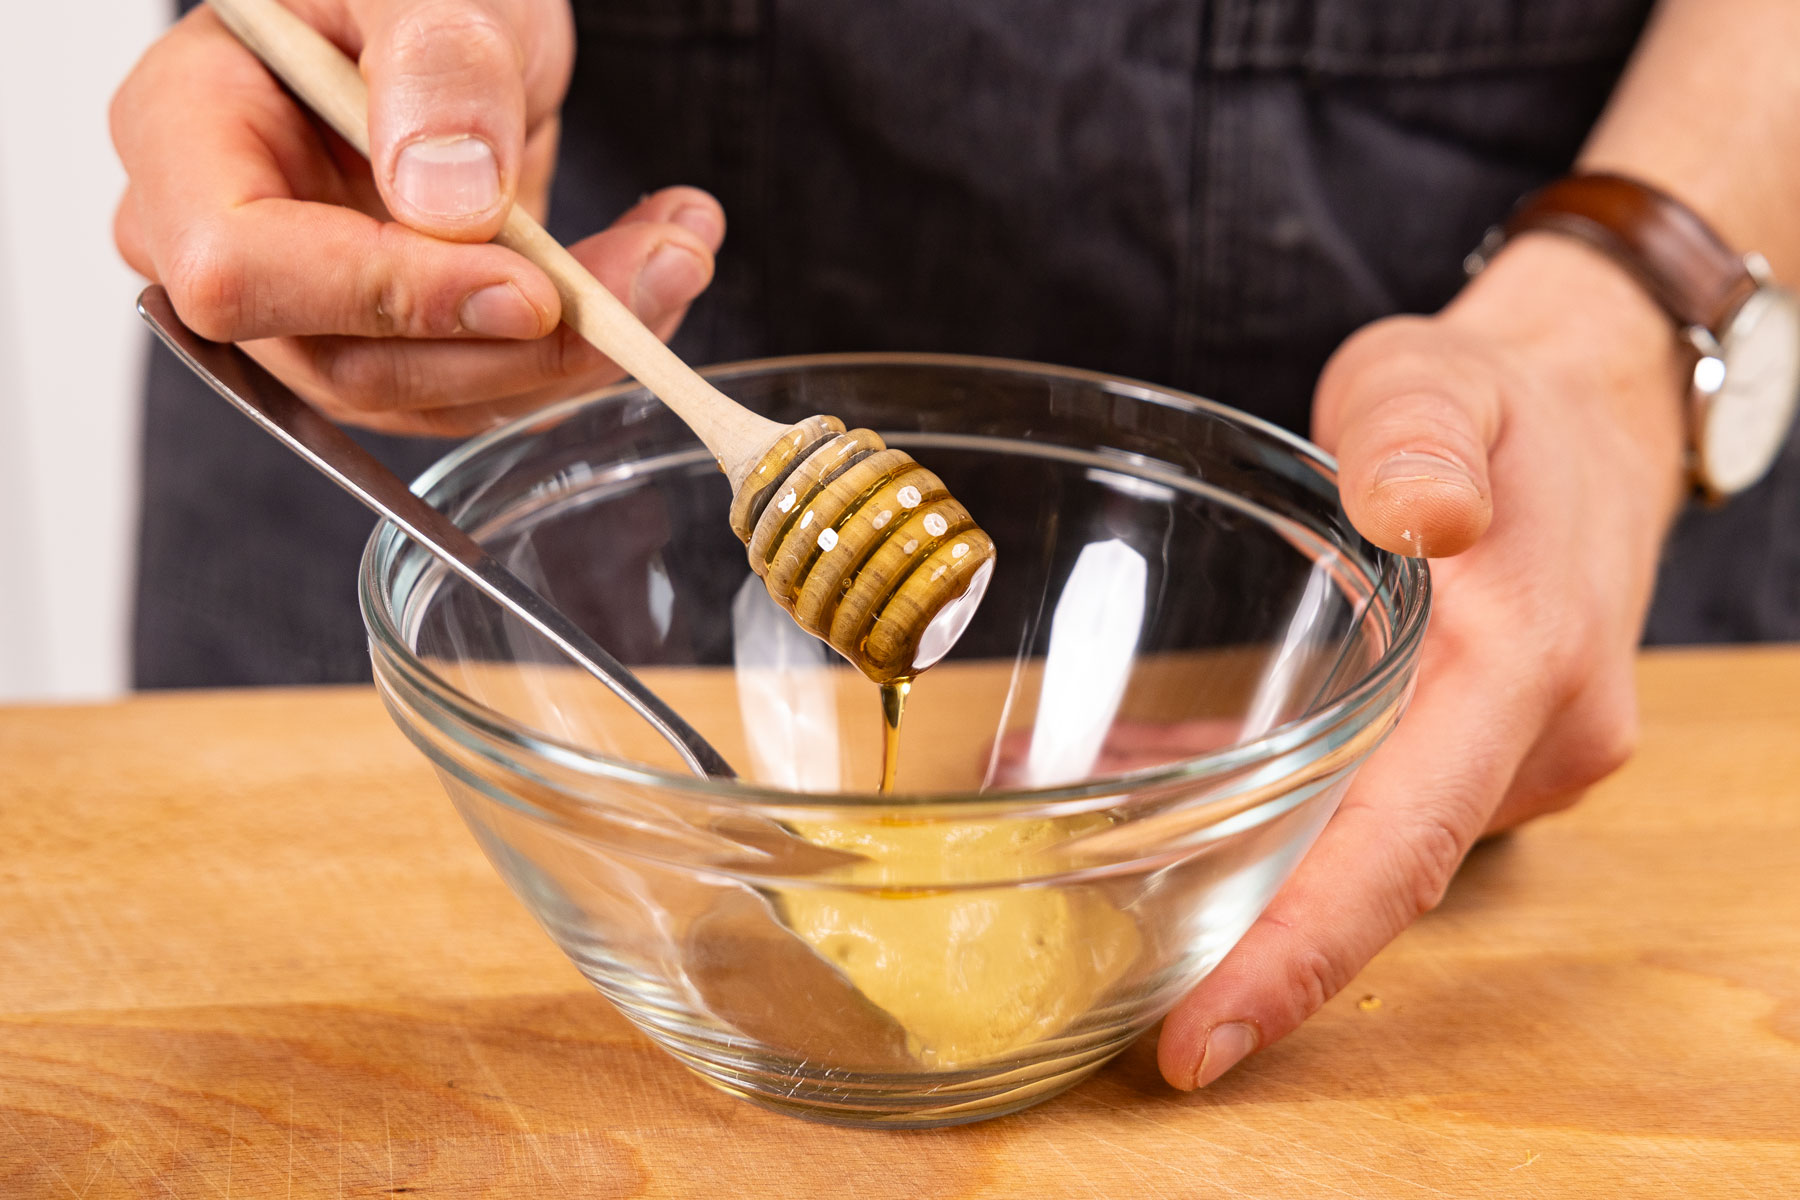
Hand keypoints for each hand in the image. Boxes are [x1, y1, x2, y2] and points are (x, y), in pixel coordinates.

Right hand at [111, 0, 724, 435]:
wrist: (453, 4)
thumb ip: (435, 67)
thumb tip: (449, 200)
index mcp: (186, 133)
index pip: (243, 268)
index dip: (387, 297)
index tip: (530, 289)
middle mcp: (228, 239)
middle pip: (349, 361)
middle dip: (522, 342)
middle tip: (657, 274)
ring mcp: (309, 303)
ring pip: (432, 394)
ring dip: (573, 353)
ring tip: (675, 257)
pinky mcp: (394, 336)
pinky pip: (480, 383)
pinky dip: (578, 348)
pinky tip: (649, 272)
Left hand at [1157, 233, 1690, 1088]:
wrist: (1594, 418)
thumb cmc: (1498, 400)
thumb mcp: (1441, 376)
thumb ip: (1421, 434)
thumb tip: (1422, 513)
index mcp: (1523, 665)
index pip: (1401, 847)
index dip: (1298, 957)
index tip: (1202, 1042)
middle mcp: (1535, 741)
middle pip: (1383, 883)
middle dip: (1261, 962)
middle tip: (1138, 1023)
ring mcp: (1520, 756)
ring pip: (1375, 849)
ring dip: (1258, 874)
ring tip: (1106, 875)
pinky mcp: (1486, 749)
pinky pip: (1378, 806)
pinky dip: (1284, 818)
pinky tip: (1168, 788)